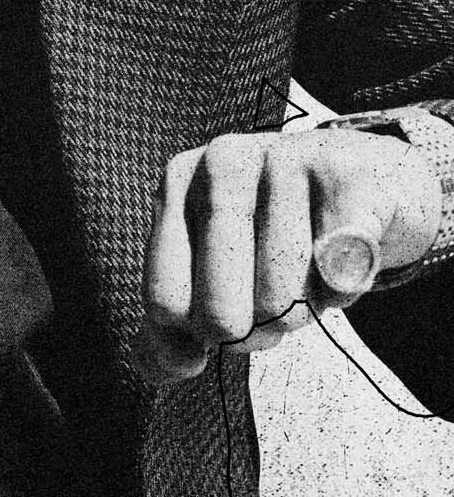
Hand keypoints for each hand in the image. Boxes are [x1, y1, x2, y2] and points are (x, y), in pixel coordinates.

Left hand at [135, 125, 441, 383]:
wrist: (358, 178)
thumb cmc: (272, 232)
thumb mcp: (213, 268)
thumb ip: (175, 326)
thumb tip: (168, 366)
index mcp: (177, 184)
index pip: (166, 302)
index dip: (198, 339)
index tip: (223, 325)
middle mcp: (221, 161)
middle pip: (221, 312)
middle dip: (254, 332)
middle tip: (272, 302)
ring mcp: (283, 159)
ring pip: (284, 300)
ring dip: (304, 309)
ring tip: (309, 270)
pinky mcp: (347, 176)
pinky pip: (339, 276)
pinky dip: (346, 290)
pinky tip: (346, 256)